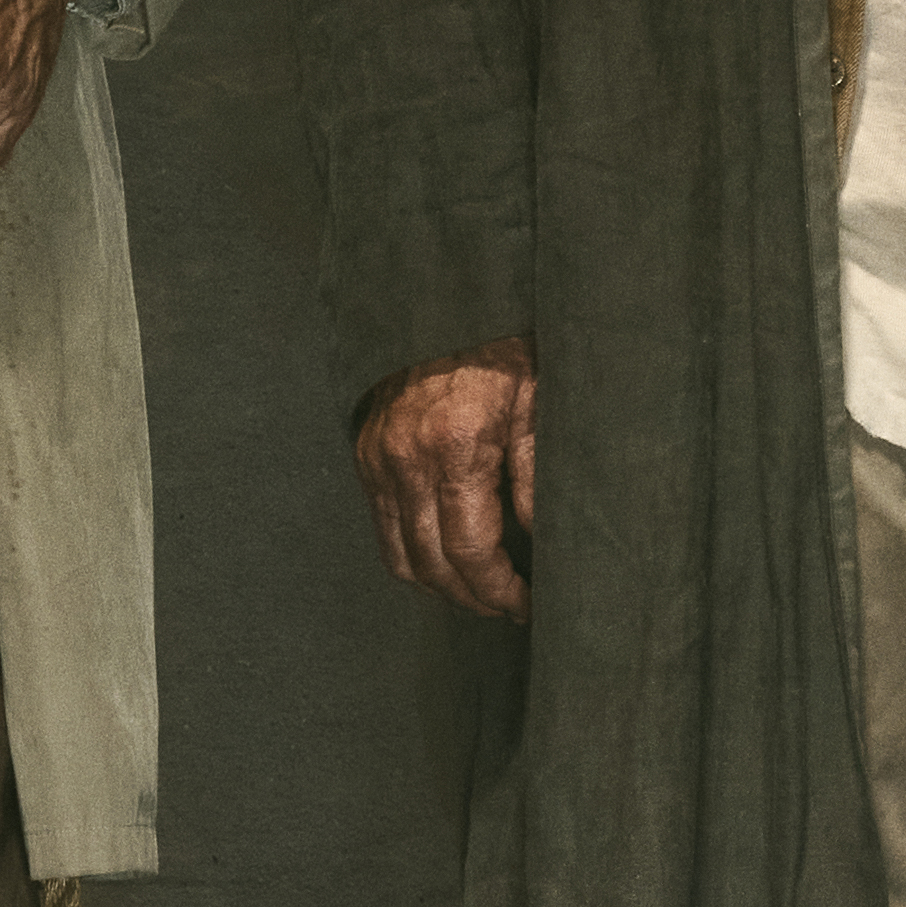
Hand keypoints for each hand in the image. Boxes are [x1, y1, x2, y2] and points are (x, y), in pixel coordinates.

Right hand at [360, 341, 541, 618]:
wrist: (452, 298)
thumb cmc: (507, 348)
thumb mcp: (540, 405)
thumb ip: (537, 477)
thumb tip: (538, 540)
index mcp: (457, 448)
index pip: (471, 551)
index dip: (499, 591)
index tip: (525, 605)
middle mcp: (405, 458)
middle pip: (430, 565)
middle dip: (470, 598)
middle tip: (506, 607)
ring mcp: (378, 457)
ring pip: (397, 555)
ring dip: (437, 584)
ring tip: (477, 591)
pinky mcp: (365, 452)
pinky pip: (382, 524)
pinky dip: (411, 551)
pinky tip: (445, 553)